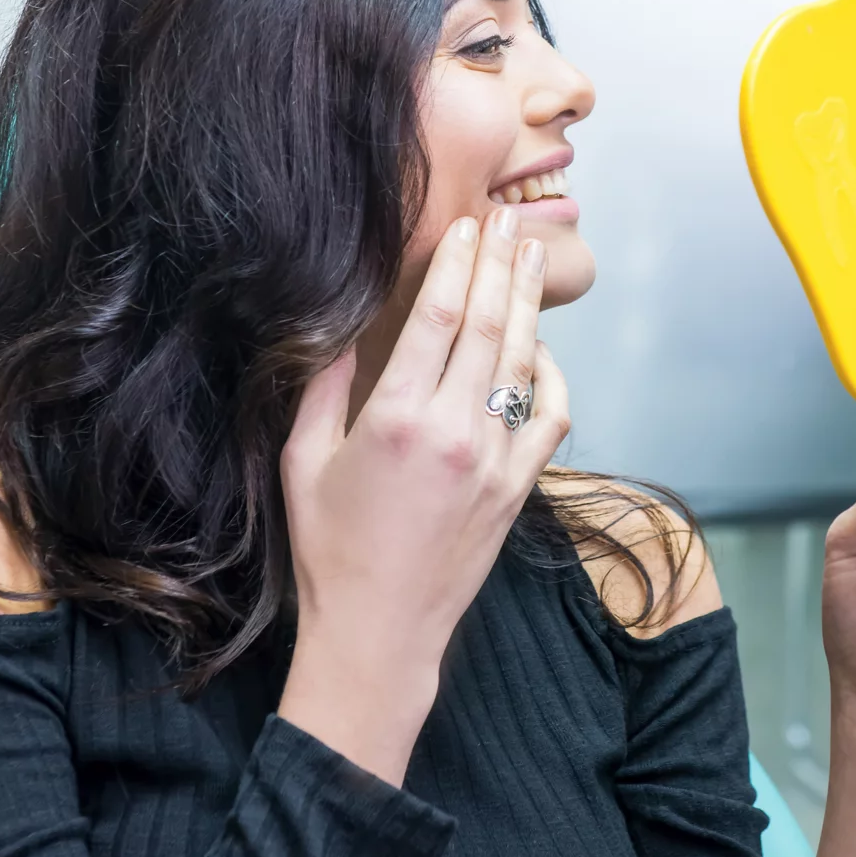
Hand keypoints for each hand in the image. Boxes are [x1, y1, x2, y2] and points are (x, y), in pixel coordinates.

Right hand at [276, 207, 569, 783]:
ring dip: (529, 306)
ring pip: (523, 364)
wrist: (380, 632)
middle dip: (501, 267)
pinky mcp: (517, 489)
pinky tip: (542, 352)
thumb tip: (335, 326)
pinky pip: (550, 419)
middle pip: (490, 326)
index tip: (467, 227)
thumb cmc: (329, 550)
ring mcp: (494, 462)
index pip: (439, 317)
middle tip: (509, 224)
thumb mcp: (303, 462)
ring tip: (531, 261)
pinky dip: (552, 379)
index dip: (458, 264)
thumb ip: (321, 389)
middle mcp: (452, 432)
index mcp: (394, 418)